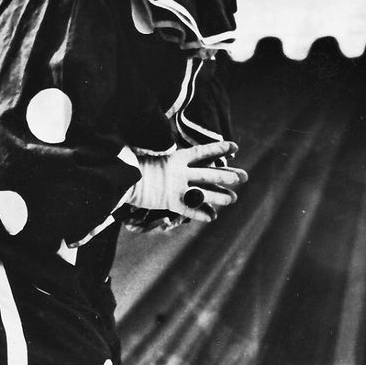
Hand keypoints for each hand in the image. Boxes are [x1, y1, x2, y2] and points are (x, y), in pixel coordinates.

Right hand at [126, 141, 247, 223]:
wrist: (121, 178)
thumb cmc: (134, 164)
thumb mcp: (151, 153)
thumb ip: (165, 153)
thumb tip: (172, 148)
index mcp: (176, 158)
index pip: (203, 152)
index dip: (219, 149)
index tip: (235, 147)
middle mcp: (180, 172)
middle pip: (209, 174)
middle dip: (228, 175)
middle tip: (244, 176)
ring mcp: (176, 188)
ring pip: (203, 193)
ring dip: (219, 196)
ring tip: (233, 199)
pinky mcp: (169, 202)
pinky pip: (188, 209)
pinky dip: (200, 214)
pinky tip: (212, 217)